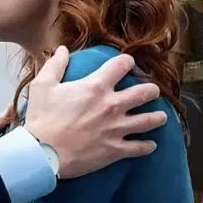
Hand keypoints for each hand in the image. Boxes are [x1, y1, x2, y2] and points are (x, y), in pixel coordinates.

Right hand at [21, 46, 166, 178]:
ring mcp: (117, 128)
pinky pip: (140, 148)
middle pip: (144, 93)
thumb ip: (55, 65)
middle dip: (152, 90)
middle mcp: (112, 105)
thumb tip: (62, 49)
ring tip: (161, 117)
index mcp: (96, 87)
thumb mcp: (42, 86)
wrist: (42, 153)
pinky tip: (150, 144)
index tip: (127, 64)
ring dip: (157, 117)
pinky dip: (147, 146)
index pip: (121, 65)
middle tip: (152, 91)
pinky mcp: (116, 149)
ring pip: (149, 121)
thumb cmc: (41, 118)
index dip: (127, 62)